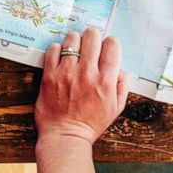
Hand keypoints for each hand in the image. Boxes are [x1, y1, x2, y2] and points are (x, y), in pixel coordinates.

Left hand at [36, 27, 127, 144]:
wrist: (65, 136)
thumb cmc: (91, 123)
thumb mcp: (116, 108)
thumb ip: (122, 86)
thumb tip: (120, 69)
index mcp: (106, 80)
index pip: (112, 45)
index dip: (110, 43)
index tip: (106, 48)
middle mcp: (87, 73)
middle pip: (92, 36)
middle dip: (93, 36)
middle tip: (90, 43)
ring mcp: (67, 73)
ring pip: (72, 39)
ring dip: (74, 41)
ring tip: (74, 49)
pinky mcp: (50, 75)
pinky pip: (53, 49)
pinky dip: (57, 49)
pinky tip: (60, 57)